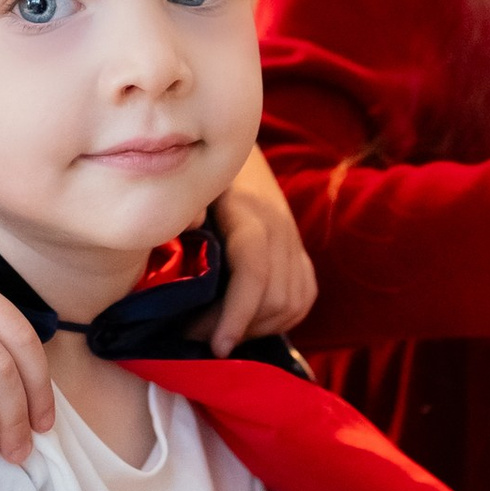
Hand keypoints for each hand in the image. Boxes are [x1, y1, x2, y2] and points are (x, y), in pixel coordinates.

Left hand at [206, 146, 316, 351]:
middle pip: (273, 297)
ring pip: (291, 303)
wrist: (231, 143)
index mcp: (248, 213)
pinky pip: (303, 298)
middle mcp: (279, 228)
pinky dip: (279, 320)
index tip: (218, 347)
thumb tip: (188, 224)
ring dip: (256, 327)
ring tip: (216, 330)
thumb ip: (186, 205)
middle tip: (194, 334)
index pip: (253, 272)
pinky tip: (248, 322)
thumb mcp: (187, 185)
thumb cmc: (197, 167)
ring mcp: (293, 240)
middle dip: (236, 327)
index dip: (237, 313)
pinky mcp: (300, 252)